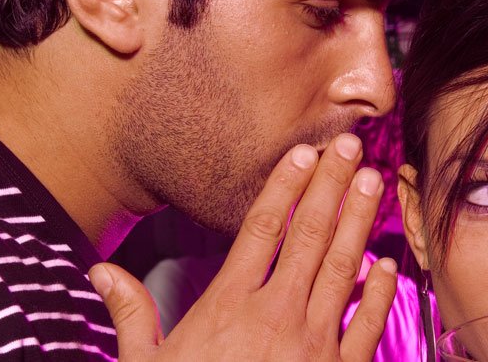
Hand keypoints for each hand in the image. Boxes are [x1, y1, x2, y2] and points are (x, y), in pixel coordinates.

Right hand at [89, 133, 397, 360]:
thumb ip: (131, 314)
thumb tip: (100, 272)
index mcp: (228, 307)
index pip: (261, 228)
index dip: (284, 186)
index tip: (303, 153)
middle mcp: (275, 317)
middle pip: (308, 235)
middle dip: (331, 185)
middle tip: (349, 145)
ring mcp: (312, 347)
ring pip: (341, 268)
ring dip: (359, 221)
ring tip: (373, 180)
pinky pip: (365, 326)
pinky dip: (378, 292)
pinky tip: (386, 263)